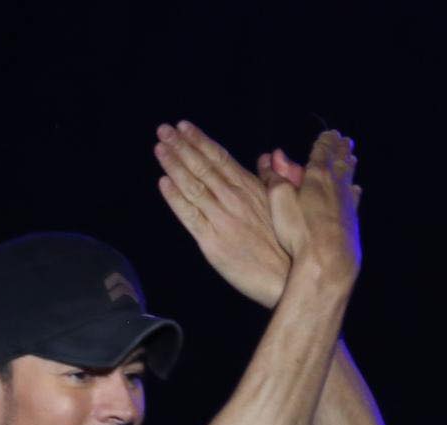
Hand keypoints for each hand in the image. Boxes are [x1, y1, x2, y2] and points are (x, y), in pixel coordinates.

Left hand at [153, 120, 291, 308]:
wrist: (285, 276)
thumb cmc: (286, 242)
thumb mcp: (282, 203)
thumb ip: (270, 178)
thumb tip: (267, 156)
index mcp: (249, 187)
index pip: (219, 157)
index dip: (199, 140)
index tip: (183, 126)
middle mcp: (233, 198)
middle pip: (202, 166)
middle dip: (181, 146)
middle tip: (163, 130)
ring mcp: (221, 218)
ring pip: (193, 186)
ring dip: (174, 165)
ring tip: (160, 148)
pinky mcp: (211, 241)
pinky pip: (190, 215)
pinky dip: (175, 197)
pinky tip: (163, 182)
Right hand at [258, 129, 361, 287]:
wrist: (327, 262)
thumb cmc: (299, 232)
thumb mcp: (278, 202)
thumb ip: (274, 179)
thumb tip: (271, 160)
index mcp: (317, 176)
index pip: (322, 152)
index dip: (324, 141)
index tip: (328, 133)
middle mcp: (336, 186)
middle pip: (340, 161)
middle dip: (340, 148)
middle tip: (344, 139)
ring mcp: (347, 204)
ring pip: (349, 177)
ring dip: (349, 165)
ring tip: (351, 156)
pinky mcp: (351, 222)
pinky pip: (354, 198)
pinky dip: (353, 189)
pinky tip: (356, 190)